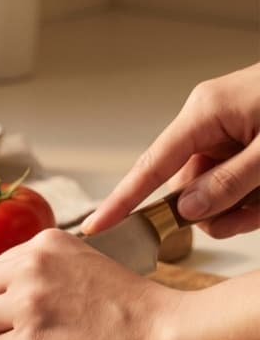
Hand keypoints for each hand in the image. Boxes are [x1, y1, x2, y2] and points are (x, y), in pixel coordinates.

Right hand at [82, 62, 259, 238]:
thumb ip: (230, 182)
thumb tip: (187, 209)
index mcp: (205, 112)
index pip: (150, 165)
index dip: (122, 200)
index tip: (95, 227)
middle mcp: (210, 120)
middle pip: (188, 184)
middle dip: (219, 209)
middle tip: (257, 214)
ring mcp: (231, 130)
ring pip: (217, 188)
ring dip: (247, 204)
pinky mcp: (250, 138)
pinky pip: (239, 180)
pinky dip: (259, 195)